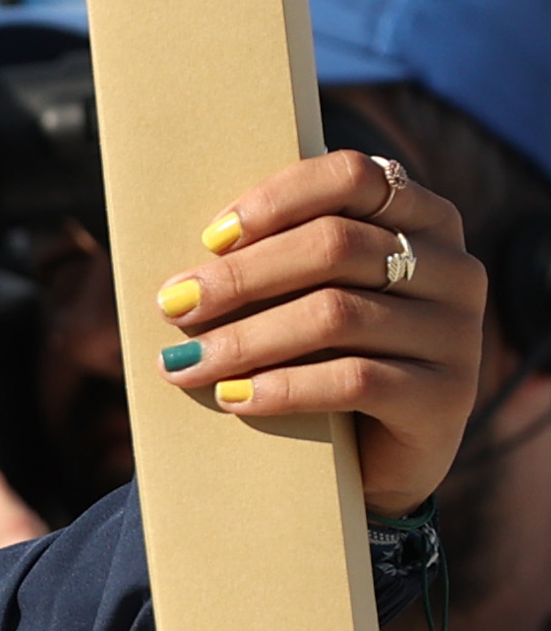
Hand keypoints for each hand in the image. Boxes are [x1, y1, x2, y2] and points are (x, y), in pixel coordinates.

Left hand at [159, 151, 483, 514]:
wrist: (376, 453)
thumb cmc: (321, 354)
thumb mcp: (305, 294)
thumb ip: (277, 253)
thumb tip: (185, 256)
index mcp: (422, 219)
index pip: (353, 176)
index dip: (277, 199)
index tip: (210, 237)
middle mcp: (452, 268)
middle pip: (335, 246)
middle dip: (241, 276)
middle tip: (173, 305)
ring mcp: (458, 333)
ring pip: (337, 315)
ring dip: (245, 339)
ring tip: (183, 363)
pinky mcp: (446, 397)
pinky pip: (354, 380)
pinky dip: (282, 387)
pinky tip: (233, 396)